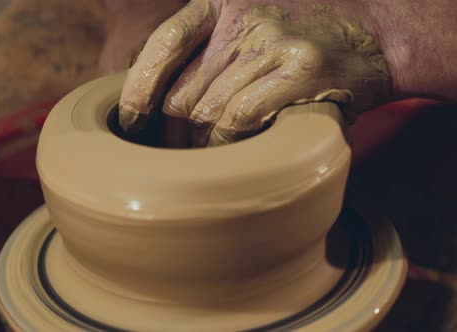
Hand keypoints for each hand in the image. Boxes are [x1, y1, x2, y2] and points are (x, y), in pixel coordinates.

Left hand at [118, 0, 390, 146]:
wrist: (375, 36)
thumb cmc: (298, 43)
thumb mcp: (247, 29)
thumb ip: (206, 54)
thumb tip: (157, 100)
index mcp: (221, 2)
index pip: (164, 44)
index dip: (139, 87)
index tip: (130, 121)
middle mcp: (242, 17)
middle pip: (182, 90)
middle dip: (173, 132)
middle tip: (176, 154)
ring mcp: (271, 41)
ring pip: (207, 110)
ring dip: (202, 144)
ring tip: (209, 156)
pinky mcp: (298, 69)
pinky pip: (238, 118)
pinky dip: (229, 142)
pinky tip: (235, 150)